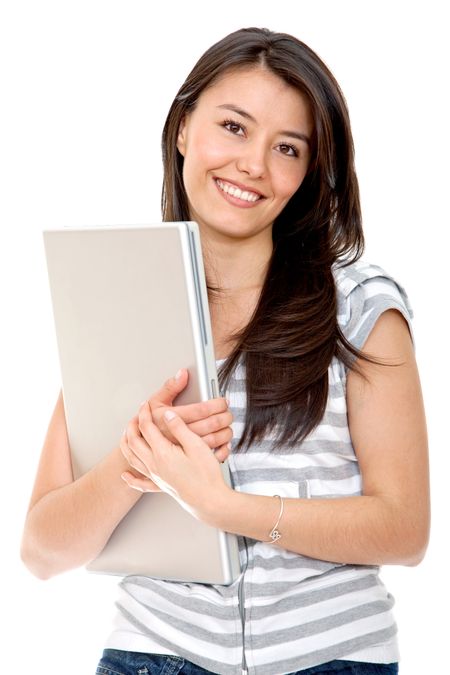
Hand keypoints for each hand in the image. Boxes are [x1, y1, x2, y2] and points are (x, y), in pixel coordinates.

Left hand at [120, 403, 230, 522]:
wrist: (210, 501)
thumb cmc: (206, 475)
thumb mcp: (196, 445)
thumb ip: (180, 428)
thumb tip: (168, 415)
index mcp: (162, 453)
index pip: (146, 427)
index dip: (145, 413)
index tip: (146, 404)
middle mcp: (154, 465)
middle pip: (133, 442)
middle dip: (132, 426)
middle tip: (136, 415)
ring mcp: (156, 477)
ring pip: (132, 459)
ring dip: (127, 444)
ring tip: (127, 435)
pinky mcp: (161, 486)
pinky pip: (140, 483)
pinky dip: (130, 479)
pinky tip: (126, 477)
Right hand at [147, 369, 232, 462]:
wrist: (144, 446)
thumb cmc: (151, 421)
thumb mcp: (156, 401)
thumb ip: (171, 386)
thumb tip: (184, 373)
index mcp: (173, 418)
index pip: (202, 409)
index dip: (217, 403)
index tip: (223, 401)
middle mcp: (180, 434)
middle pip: (212, 424)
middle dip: (225, 416)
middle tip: (228, 411)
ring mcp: (185, 448)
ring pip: (215, 440)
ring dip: (226, 431)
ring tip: (227, 425)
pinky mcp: (190, 459)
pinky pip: (212, 455)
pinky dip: (223, 449)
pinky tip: (224, 442)